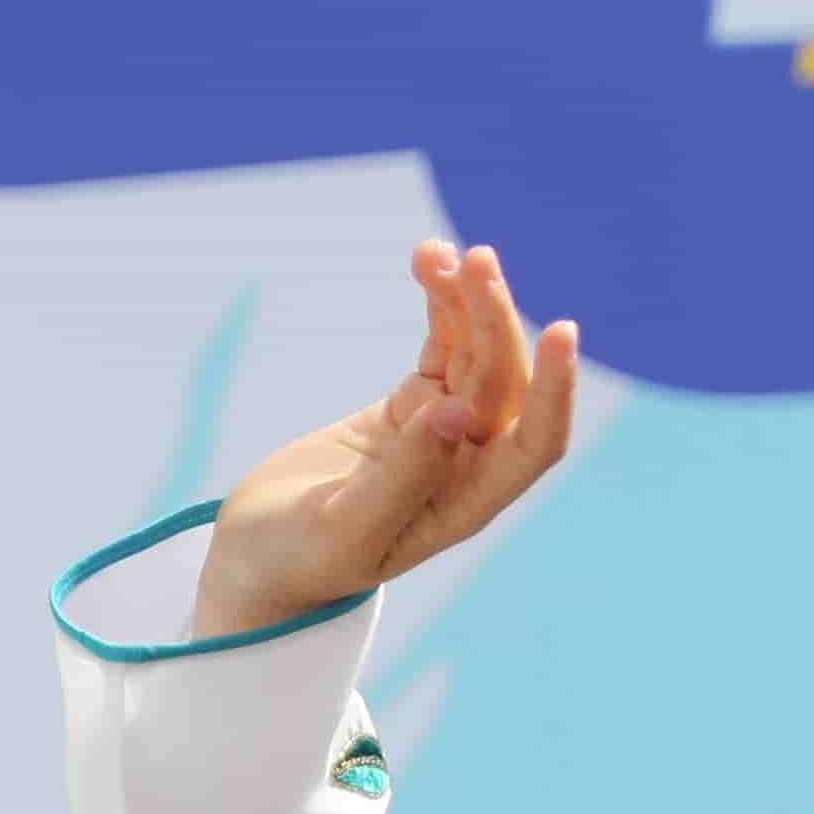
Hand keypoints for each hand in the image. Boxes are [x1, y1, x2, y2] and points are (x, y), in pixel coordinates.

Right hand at [193, 241, 578, 637]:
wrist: (254, 557)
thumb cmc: (296, 561)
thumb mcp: (344, 528)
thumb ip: (403, 476)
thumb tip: (456, 414)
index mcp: (465, 504)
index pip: (535, 443)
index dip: (555, 391)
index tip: (559, 332)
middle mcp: (467, 464)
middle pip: (503, 381)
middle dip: (494, 320)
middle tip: (475, 261)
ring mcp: (442, 431)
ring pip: (475, 355)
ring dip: (468, 302)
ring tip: (442, 253)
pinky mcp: (411, 407)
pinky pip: (442, 347)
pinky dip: (440, 307)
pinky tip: (429, 262)